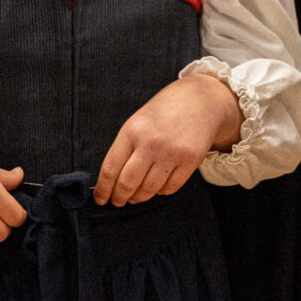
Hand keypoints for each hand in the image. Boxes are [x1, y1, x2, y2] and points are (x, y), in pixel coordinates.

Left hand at [96, 72, 242, 206]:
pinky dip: (161, 192)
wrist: (200, 99)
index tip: (100, 198)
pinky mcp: (190, 161)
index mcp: (132, 131)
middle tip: (117, 201)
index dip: (103, 189)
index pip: (111, 168)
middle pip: (128, 183)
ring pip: (149, 189)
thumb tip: (113, 179)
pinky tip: (157, 188)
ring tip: (136, 197)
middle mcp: (150, 143)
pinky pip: (170, 188)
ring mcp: (172, 153)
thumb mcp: (138, 121)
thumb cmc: (164, 111)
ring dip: (139, 197)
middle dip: (120, 197)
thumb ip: (126, 147)